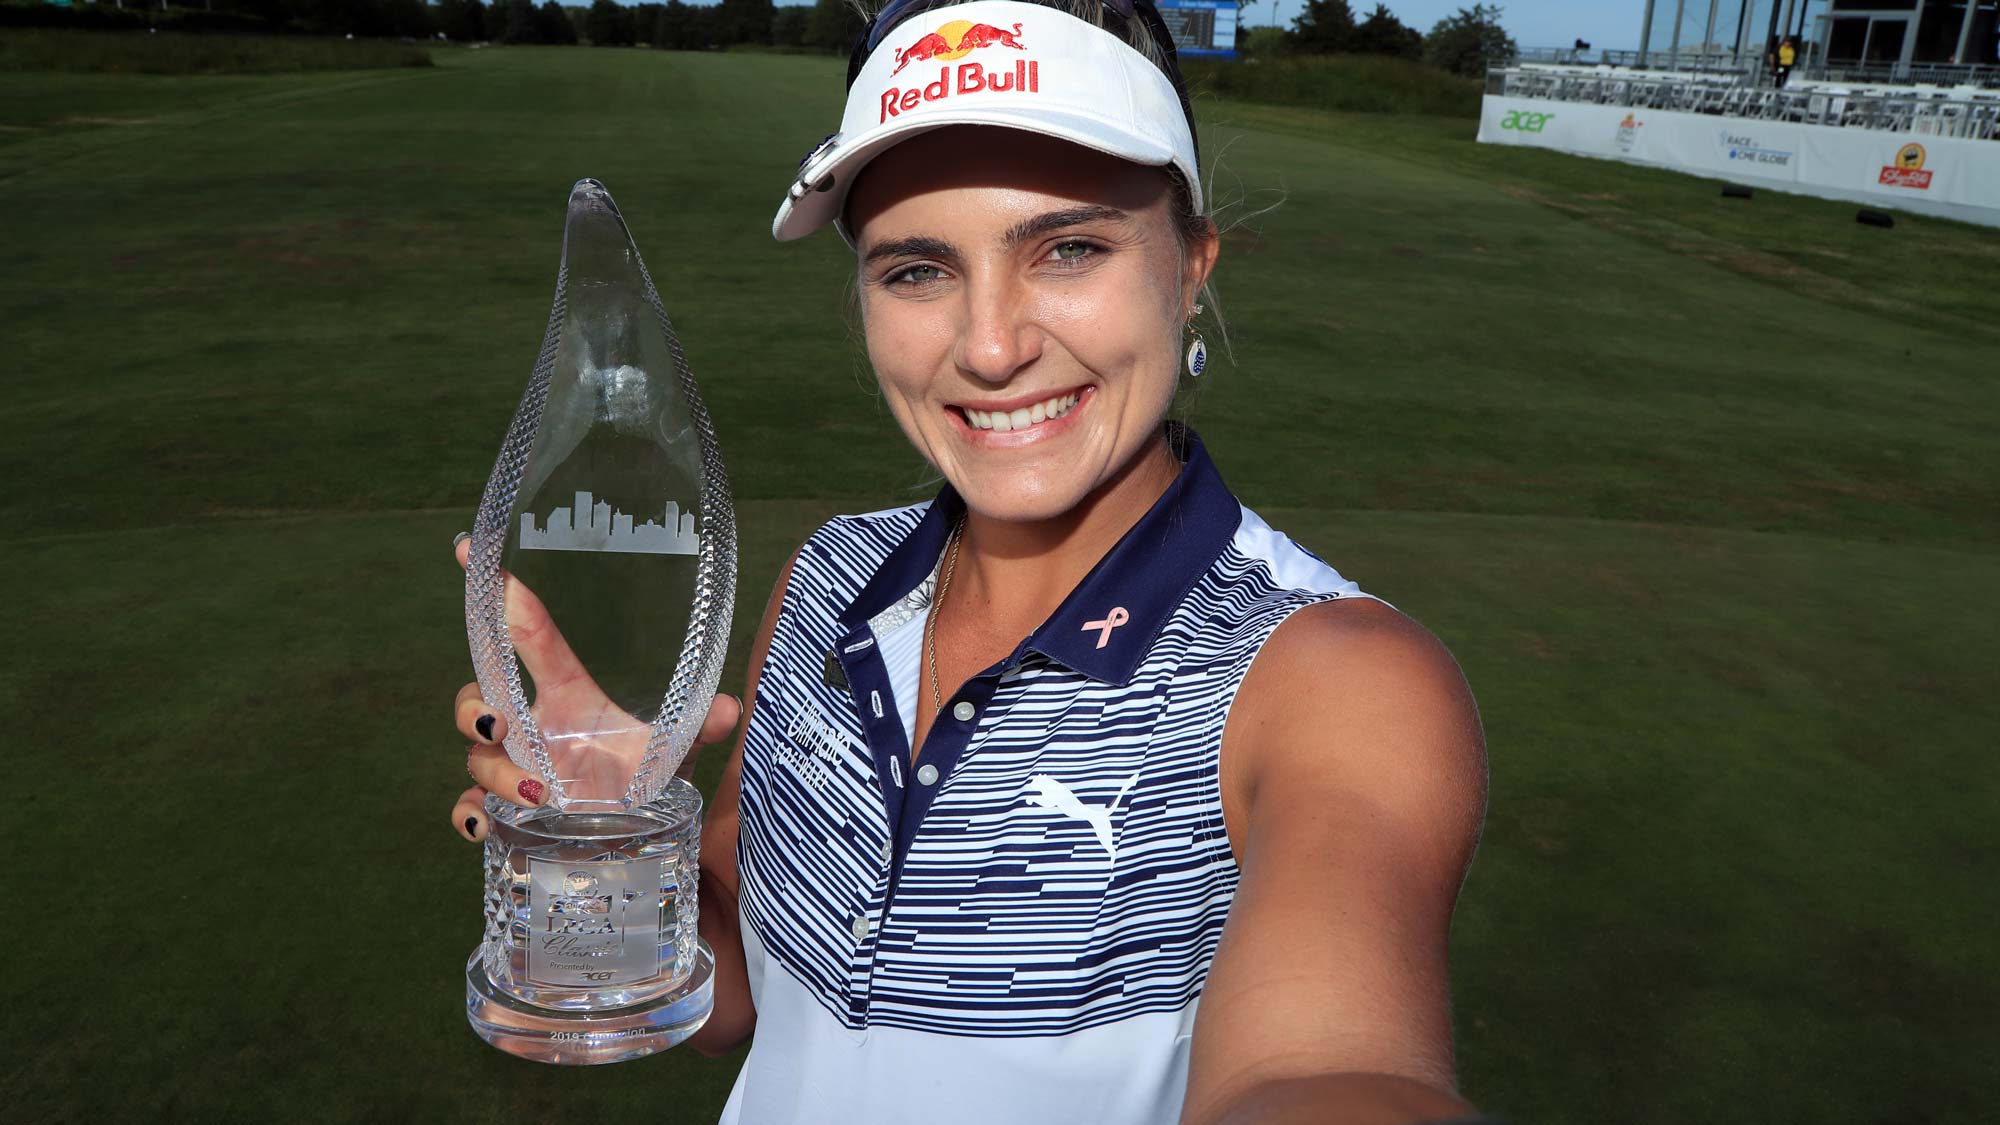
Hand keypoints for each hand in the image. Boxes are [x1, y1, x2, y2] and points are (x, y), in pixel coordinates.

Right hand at [445, 532, 742, 840]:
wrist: (639, 830)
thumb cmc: (646, 771)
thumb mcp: (675, 745)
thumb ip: (698, 725)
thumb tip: (728, 708)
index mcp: (567, 693)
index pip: (525, 633)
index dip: (498, 594)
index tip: (465, 548)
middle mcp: (533, 726)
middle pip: (477, 698)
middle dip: (474, 706)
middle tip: (499, 720)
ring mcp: (516, 770)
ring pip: (477, 757)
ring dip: (493, 772)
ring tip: (534, 790)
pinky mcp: (512, 814)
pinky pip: (468, 810)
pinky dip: (467, 817)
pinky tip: (483, 825)